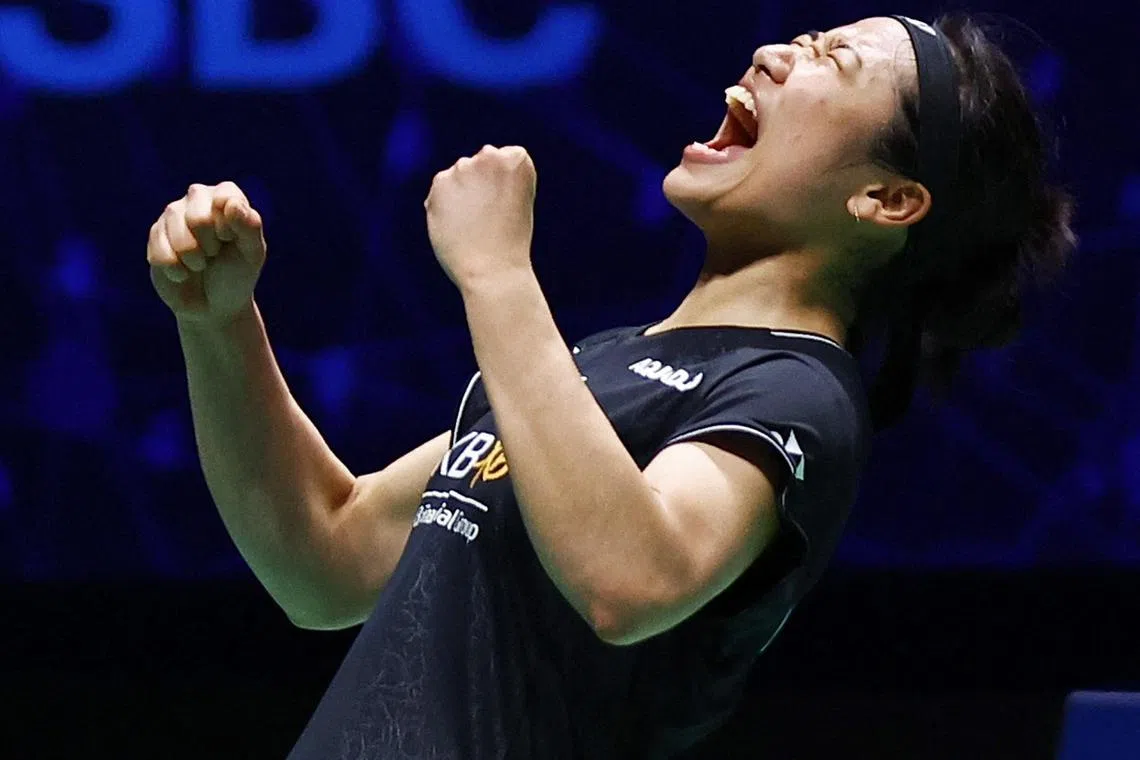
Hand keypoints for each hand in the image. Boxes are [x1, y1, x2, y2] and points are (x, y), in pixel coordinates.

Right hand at [147, 182, 266, 325]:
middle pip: (198, 218)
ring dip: (193, 258)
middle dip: (210, 246)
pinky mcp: (155, 234)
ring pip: (176, 232)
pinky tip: (183, 273)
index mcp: (226, 195)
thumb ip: (249, 226)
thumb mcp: (252, 253)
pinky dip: (176, 269)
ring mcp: (174, 214)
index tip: (230, 240)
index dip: (228, 226)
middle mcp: (198, 198)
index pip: (225, 196)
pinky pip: (160, 250)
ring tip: (201, 265)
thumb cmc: (237, 274)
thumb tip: (231, 203)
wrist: (214, 305)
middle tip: (215, 254)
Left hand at [425, 145, 536, 289]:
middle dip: (480, 185)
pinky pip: (440, 191)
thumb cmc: (509, 242)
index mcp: (517, 159)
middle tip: (489, 217)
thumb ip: (496, 177)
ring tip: (472, 224)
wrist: (492, 271)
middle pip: (479, 164)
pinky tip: (456, 225)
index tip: (509, 207)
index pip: (505, 158)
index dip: (506, 186)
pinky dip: (444, 206)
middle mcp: (490, 156)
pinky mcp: (439, 182)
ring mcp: (463, 168)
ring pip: (458, 176)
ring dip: (460, 194)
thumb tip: (462, 172)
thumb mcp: (517, 201)